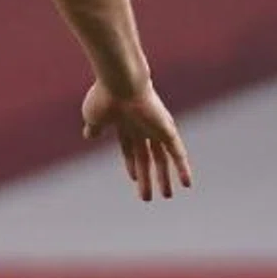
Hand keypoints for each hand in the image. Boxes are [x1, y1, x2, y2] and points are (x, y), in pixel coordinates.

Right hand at [82, 80, 191, 201]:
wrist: (120, 81)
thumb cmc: (104, 96)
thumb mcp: (94, 116)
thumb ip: (94, 127)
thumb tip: (89, 135)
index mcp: (125, 124)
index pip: (130, 149)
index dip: (132, 164)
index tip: (134, 177)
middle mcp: (143, 126)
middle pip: (148, 157)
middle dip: (147, 177)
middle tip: (148, 197)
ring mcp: (156, 127)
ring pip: (163, 158)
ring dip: (164, 178)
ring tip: (167, 196)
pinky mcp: (167, 128)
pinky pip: (178, 152)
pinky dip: (183, 168)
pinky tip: (187, 184)